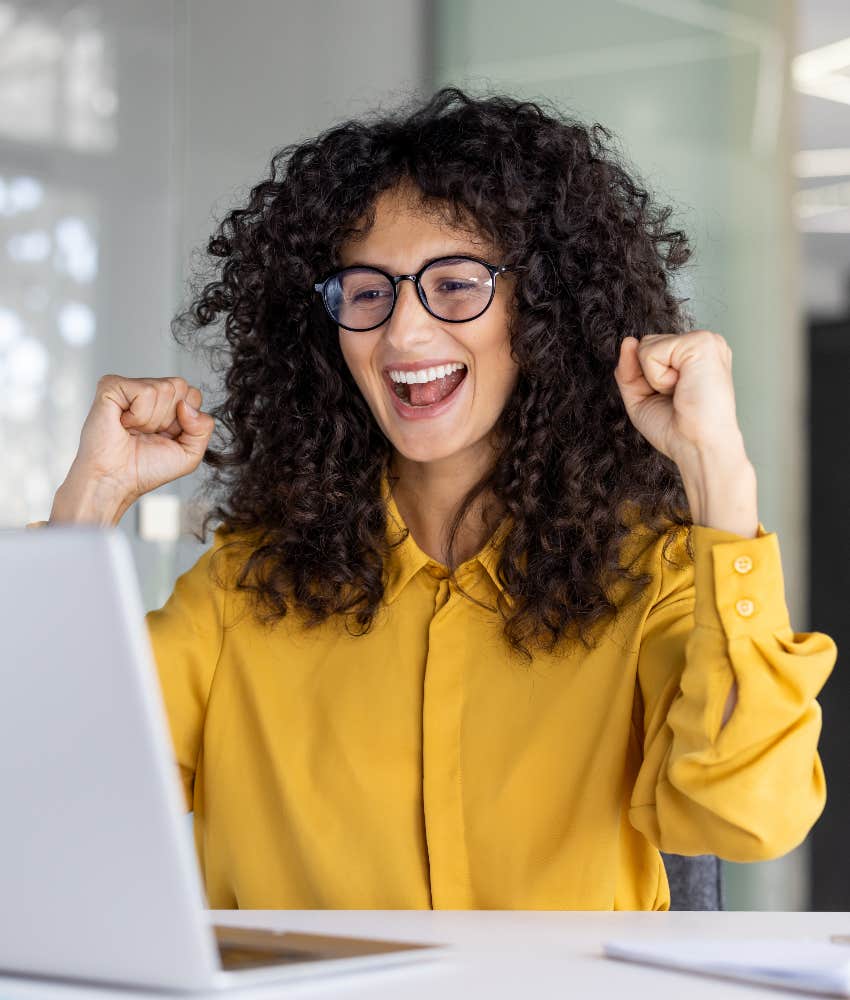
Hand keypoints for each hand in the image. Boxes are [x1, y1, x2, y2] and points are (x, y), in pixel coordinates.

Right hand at [60, 375, 215, 519]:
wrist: (115, 480)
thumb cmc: (145, 468)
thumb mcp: (190, 453)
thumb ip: (204, 428)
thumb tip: (187, 405)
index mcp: (167, 403)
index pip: (193, 394)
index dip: (185, 421)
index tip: (165, 436)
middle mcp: (149, 391)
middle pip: (181, 386)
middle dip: (170, 418)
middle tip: (147, 434)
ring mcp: (129, 387)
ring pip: (164, 388)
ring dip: (152, 420)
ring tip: (134, 431)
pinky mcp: (112, 386)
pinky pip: (145, 391)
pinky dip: (139, 415)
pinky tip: (124, 423)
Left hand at [613, 330, 744, 466]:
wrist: (697, 447)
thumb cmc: (677, 430)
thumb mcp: (641, 398)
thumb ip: (628, 370)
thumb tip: (628, 341)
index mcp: (693, 356)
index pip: (648, 350)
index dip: (645, 378)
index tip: (672, 398)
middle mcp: (702, 344)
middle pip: (645, 344)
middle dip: (648, 376)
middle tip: (676, 397)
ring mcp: (705, 340)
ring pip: (646, 346)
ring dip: (654, 378)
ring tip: (681, 392)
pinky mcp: (702, 342)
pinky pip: (650, 352)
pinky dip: (657, 377)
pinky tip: (682, 387)